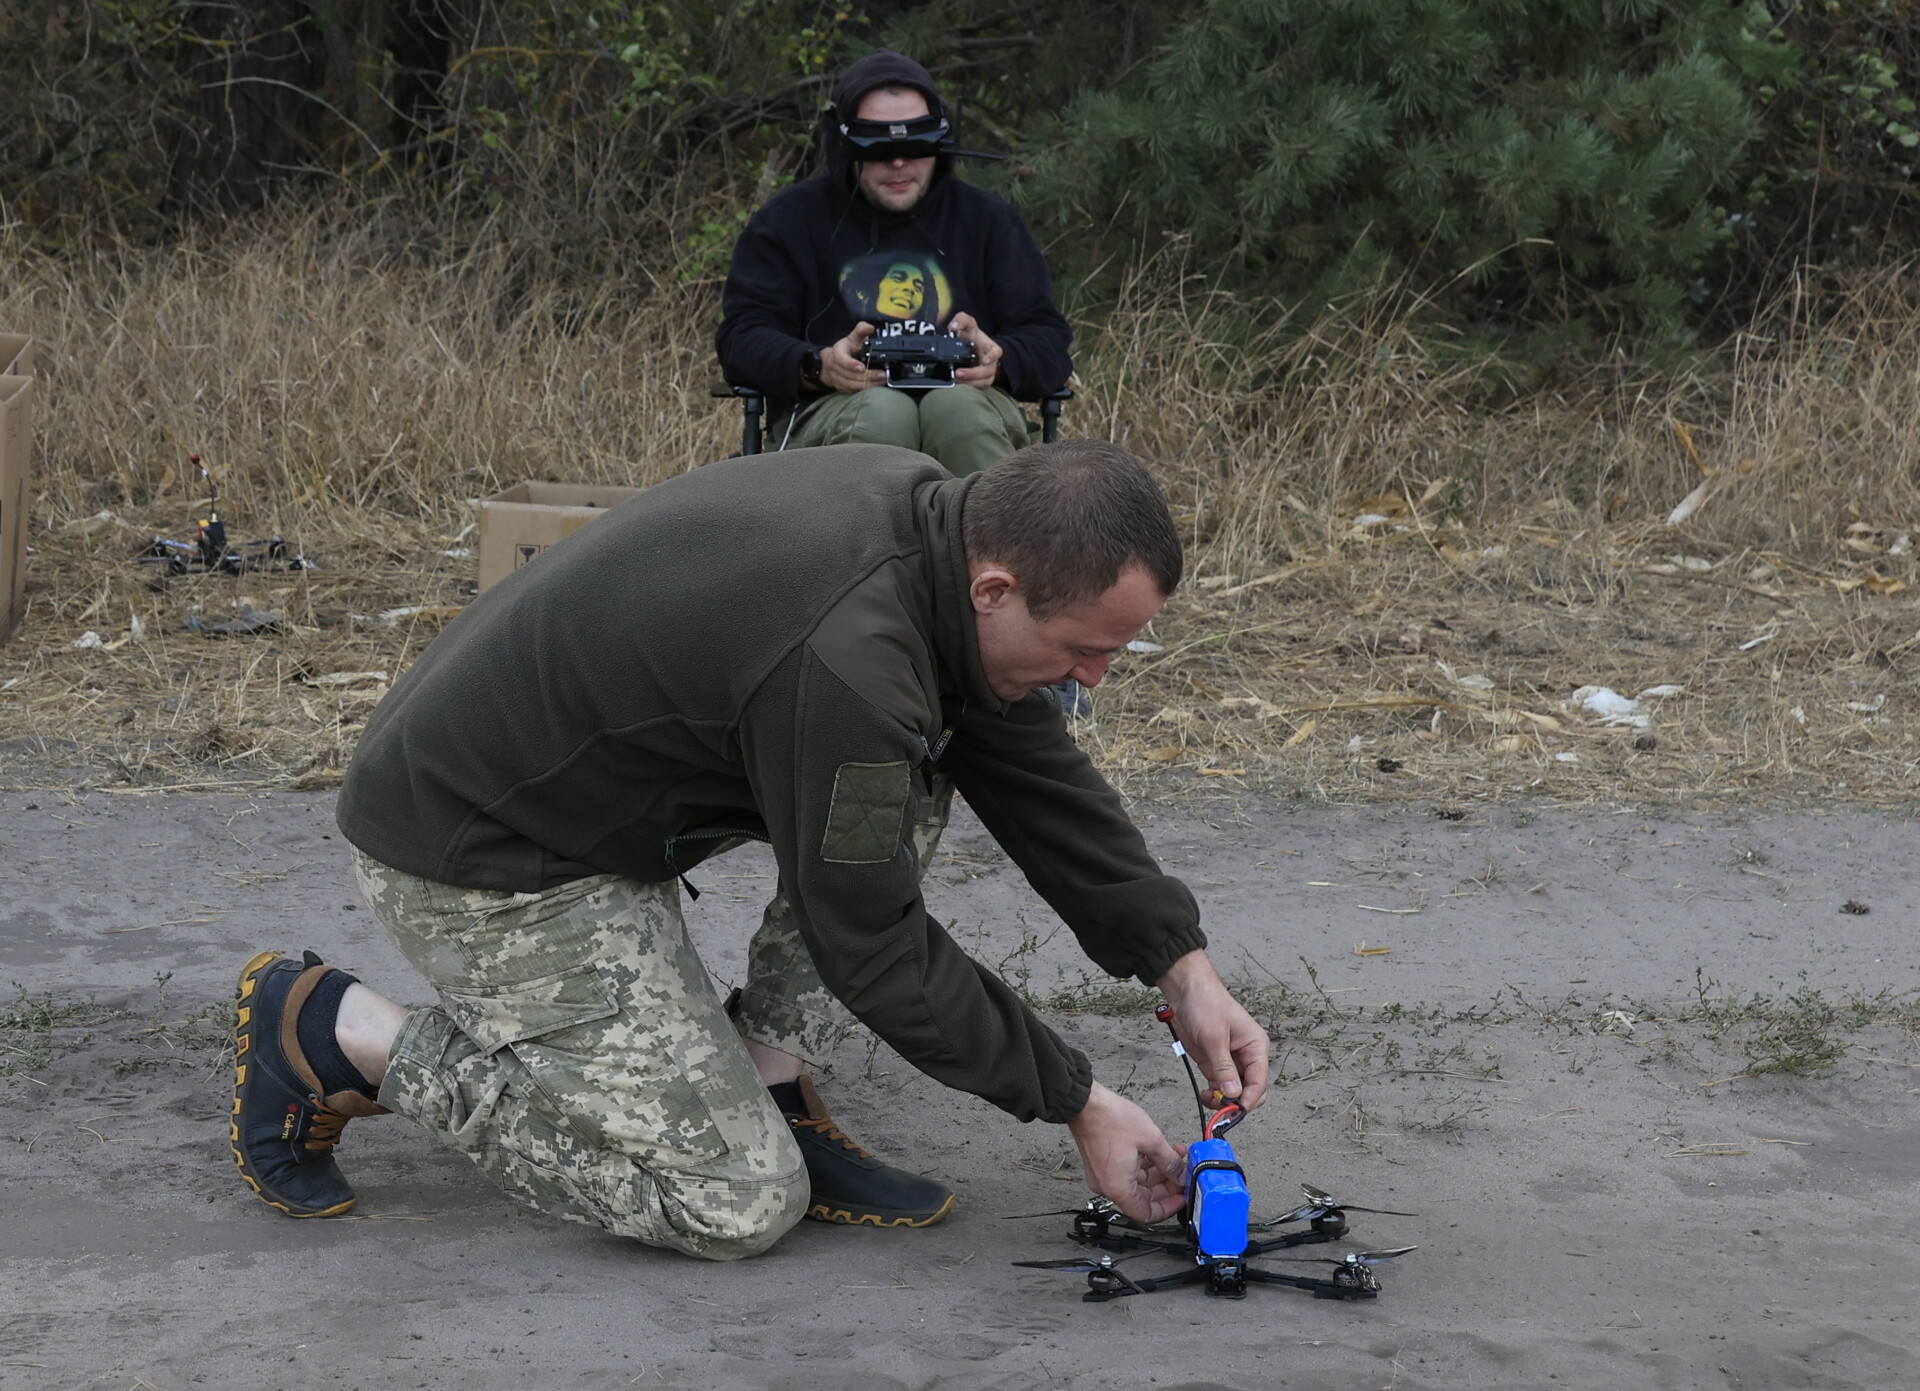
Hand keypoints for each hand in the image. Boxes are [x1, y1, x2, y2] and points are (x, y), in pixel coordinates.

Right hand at [821, 322, 882, 392]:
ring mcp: (837, 379)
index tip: (862, 367)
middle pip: (850, 375)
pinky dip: (864, 390)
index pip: (840, 359)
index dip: (850, 364)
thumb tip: (870, 327)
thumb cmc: (846, 349)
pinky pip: (853, 392)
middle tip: (882, 375)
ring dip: (868, 384)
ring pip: (852, 385)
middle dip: (867, 376)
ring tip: (882, 381)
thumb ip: (861, 330)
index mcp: (837, 353)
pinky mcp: (842, 388)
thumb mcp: (852, 337)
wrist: (832, 363)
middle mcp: (835, 367)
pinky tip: (876, 387)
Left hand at [948, 311, 1002, 387]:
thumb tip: (953, 326)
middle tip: (958, 373)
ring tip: (956, 379)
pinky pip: (977, 387)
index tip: (986, 361)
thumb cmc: (970, 334)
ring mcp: (986, 372)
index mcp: (990, 347)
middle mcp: (991, 362)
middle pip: (988, 371)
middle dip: (973, 374)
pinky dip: (968, 386)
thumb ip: (961, 320)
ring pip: (983, 382)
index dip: (993, 357)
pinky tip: (957, 384)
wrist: (968, 344)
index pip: (996, 352)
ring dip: (970, 382)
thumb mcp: (966, 322)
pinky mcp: (979, 380)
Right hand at [1066, 1081, 1186, 1222]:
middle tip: (1181, 1173)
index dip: (1168, 1208)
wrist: (1085, 1103)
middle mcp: (1108, 1186)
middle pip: (1143, 1198)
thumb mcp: (1150, 1140)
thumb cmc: (1110, 1119)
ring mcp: (1104, 1175)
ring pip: (1137, 1183)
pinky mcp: (1103, 1164)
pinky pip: (1127, 1172)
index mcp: (1118, 1187)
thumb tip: (1181, 1175)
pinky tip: (1159, 1150)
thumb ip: (1170, 1162)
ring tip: (1174, 1155)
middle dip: (1166, 1185)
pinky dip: (1144, 1164)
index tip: (1180, 1197)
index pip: (1146, 1214)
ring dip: (1157, 1171)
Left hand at [1155, 950, 1271, 1109]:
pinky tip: (1205, 1095)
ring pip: (1235, 1091)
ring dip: (1224, 1101)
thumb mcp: (1214, 1037)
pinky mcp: (1215, 1063)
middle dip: (1238, 1102)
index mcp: (1256, 1047)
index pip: (1260, 1081)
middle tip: (1221, 1109)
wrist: (1185, 991)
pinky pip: (1220, 1086)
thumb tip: (1234, 1094)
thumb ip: (1224, 1067)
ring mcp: (1231, 1061)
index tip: (1235, 1111)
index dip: (1249, 1099)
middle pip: (1251, 1090)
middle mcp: (1247, 1056)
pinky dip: (1214, 1095)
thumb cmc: (1206, 1004)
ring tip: (1209, 1100)